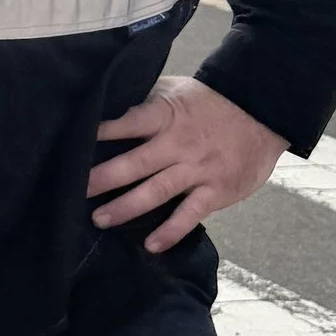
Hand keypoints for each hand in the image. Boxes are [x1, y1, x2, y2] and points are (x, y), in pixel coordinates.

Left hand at [87, 75, 285, 252]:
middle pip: (135, 163)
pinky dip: (171, 231)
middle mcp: (178, 144)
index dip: (101, 133)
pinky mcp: (215, 190)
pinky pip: (190, 214)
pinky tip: (151, 245)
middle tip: (75, 191)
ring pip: (157, 191)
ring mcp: (197, 169)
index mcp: (165, 116)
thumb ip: (144, 101)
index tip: (73, 146)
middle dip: (103, 178)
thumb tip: (106, 106)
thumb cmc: (209, 102)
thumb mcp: (175, 90)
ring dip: (126, 207)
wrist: (262, 110)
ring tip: (100, 220)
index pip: (127, 123)